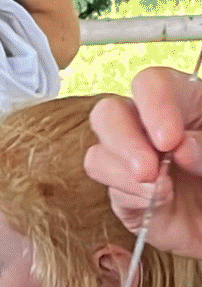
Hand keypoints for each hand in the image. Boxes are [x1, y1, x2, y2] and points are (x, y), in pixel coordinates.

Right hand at [88, 66, 201, 257]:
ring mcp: (135, 162)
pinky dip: (129, 195)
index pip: (154, 84)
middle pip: (109, 113)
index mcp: (188, 103)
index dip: (154, 106)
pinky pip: (109, 190)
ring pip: (99, 153)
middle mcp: (153, 128)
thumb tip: (179, 148)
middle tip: (149, 169)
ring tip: (160, 190)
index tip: (169, 140)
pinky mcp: (126, 195)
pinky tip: (159, 202)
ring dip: (122, 172)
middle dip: (123, 141)